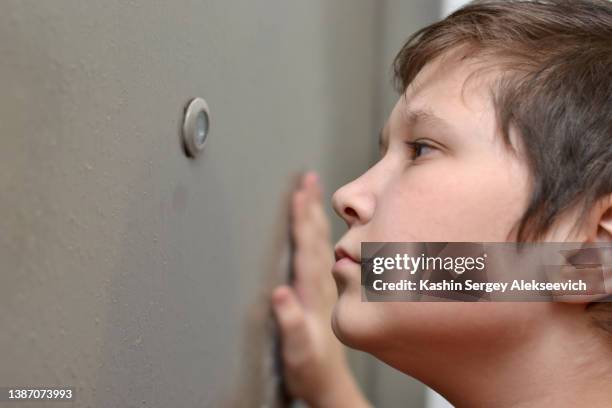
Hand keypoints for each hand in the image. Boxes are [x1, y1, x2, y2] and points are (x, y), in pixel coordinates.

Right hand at [272, 172, 368, 407]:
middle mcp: (321, 284)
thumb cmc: (311, 367)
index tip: (299, 192)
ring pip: (321, 242)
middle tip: (307, 178)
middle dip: (311, 206)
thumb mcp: (298, 349)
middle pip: (316, 237)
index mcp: (313, 292)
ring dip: (316, 216)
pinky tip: (318, 229)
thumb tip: (280, 293)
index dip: (302, 219)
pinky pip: (321, 253)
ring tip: (312, 192)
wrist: (328, 382)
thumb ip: (291, 322)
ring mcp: (323, 286)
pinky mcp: (322, 291)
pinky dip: (318, 235)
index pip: (308, 247)